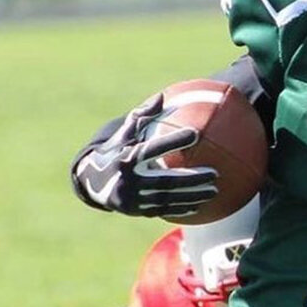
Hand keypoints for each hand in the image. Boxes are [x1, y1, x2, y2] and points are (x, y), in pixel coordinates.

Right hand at [73, 94, 217, 217]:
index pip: (152, 148)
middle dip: (192, 178)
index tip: (196, 133)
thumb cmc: (115, 152)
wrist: (91, 182)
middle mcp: (128, 180)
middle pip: (165, 180)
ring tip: (214, 191)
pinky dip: (180, 209)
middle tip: (214, 173)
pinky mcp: (135, 211)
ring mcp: (131, 199)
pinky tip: (199, 206)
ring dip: (192, 196)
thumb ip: (142, 116)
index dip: (173, 141)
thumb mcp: (124, 134)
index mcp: (125, 158)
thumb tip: (162, 96)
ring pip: (167, 199)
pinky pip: (161, 211)